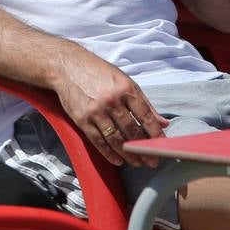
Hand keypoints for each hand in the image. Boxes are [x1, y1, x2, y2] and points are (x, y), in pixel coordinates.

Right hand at [51, 51, 168, 167]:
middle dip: (143, 149)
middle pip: (131, 130)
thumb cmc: (98, 72)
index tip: (162, 145)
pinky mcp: (82, 120)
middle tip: (151, 161)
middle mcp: (112, 101)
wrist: (67, 66)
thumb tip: (162, 122)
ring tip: (137, 163)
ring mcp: (96, 111)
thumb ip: (144, 103)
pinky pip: (98, 141)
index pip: (145, 116)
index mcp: (126, 89)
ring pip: (115, 139)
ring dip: (128, 154)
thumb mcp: (125, 81)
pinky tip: (117, 160)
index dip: (155, 133)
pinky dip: (109, 153)